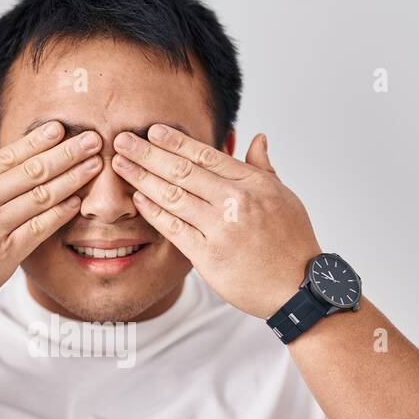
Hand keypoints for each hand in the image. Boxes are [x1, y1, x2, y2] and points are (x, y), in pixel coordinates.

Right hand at [0, 121, 102, 322]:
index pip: (9, 155)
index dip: (38, 140)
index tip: (61, 128)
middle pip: (32, 169)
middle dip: (67, 152)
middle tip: (93, 138)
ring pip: (41, 194)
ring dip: (72, 177)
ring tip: (95, 164)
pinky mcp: (3, 253)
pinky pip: (39, 228)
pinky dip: (60, 213)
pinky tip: (77, 202)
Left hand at [112, 126, 320, 318]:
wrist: (298, 287)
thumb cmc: (292, 243)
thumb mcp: (284, 197)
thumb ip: (264, 168)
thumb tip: (257, 138)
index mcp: (253, 183)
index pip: (206, 155)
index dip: (175, 142)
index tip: (152, 131)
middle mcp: (236, 202)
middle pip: (183, 171)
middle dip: (148, 153)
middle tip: (122, 140)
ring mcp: (221, 229)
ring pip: (173, 196)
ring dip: (142, 178)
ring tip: (120, 165)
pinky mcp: (208, 256)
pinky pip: (173, 228)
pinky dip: (153, 212)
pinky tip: (137, 198)